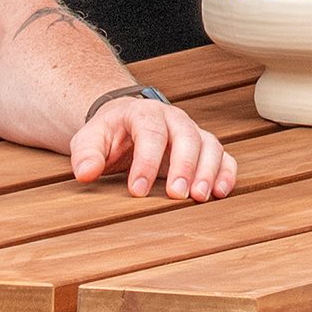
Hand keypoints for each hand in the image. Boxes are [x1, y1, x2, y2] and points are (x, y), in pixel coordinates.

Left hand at [68, 93, 236, 204]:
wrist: (126, 122)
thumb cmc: (109, 134)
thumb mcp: (89, 139)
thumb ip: (85, 154)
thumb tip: (86, 172)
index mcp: (144, 113)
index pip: (150, 134)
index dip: (146, 162)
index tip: (137, 191)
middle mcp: (173, 119)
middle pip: (187, 137)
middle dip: (184, 167)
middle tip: (177, 195)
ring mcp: (192, 132)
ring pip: (210, 146)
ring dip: (208, 172)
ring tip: (200, 198)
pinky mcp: (204, 147)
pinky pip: (224, 157)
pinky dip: (226, 174)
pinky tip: (219, 193)